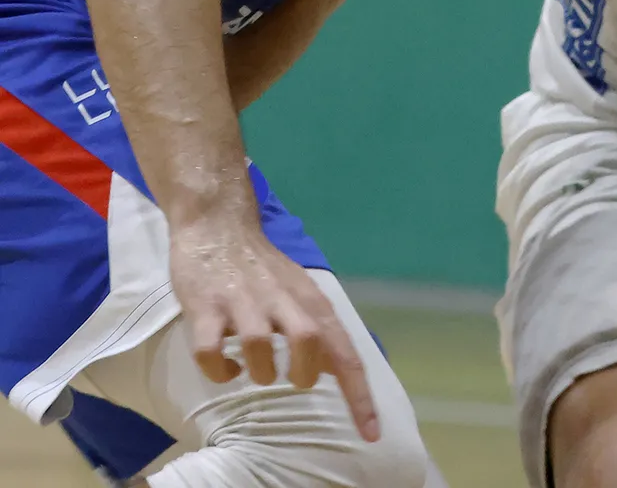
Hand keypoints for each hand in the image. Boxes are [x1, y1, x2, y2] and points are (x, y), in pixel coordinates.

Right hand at [170, 216, 379, 440]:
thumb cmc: (263, 268)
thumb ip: (317, 328)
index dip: (359, 395)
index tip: (370, 432)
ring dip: (260, 372)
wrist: (219, 224)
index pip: (345, 353)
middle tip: (294, 381)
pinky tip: (226, 368)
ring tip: (253, 371)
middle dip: (305, 373)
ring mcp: (243, 303)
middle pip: (310, 340)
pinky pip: (210, 350)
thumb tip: (333, 371)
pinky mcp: (205, 308)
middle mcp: (282, 300)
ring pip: (259, 345)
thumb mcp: (301, 292)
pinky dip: (219, 370)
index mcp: (311, 301)